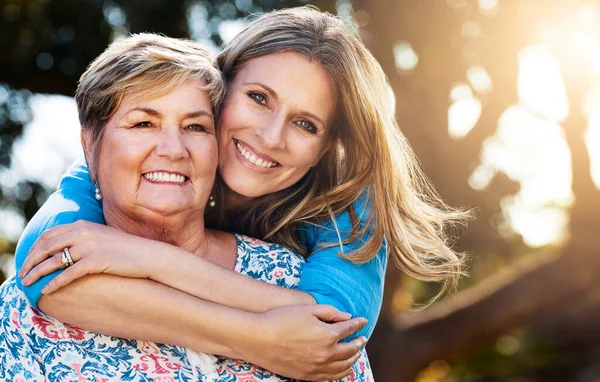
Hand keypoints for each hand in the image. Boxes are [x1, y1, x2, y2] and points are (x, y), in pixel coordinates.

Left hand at [19, 221, 166, 292]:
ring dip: (37, 273)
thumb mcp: (102, 236)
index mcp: (82, 225)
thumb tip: (68, 246)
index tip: (28, 258)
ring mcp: (88, 247)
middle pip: (46, 247)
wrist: (147, 255)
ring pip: (53, 261)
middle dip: (30, 261)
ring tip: (27, 283)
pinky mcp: (95, 261)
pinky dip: (54, 282)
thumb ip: (84, 236)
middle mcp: (82, 233)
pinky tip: (46, 290)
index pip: (49, 234)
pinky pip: (68, 273)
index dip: (34, 247)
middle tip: (22, 273)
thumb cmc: (126, 248)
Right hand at [239, 304, 367, 380]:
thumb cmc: (282, 319)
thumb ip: (330, 311)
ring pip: (343, 367)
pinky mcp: (307, 376)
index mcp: (328, 335)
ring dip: (353, 359)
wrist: (259, 338)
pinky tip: (343, 368)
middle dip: (359, 343)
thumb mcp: (307, 308)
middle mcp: (326, 354)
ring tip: (356, 353)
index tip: (362, 320)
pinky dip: (341, 373)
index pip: (349, 329)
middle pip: (350, 350)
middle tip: (363, 338)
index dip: (358, 324)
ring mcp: (317, 367)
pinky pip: (330, 377)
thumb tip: (347, 316)